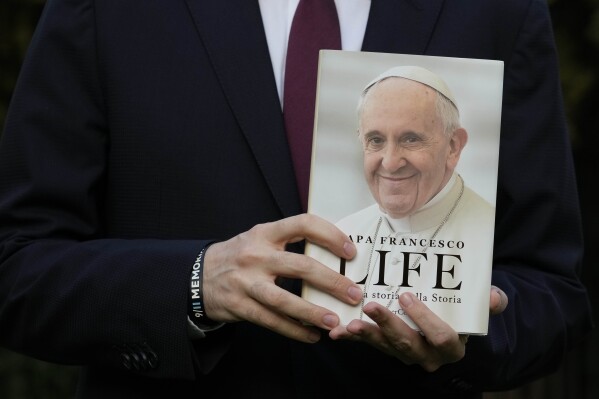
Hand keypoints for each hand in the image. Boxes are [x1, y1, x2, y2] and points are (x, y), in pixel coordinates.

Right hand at [202, 214, 362, 342]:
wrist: (198, 275)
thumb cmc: (240, 256)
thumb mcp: (259, 239)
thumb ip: (288, 242)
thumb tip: (333, 254)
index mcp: (265, 233)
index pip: (303, 224)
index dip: (331, 235)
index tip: (350, 251)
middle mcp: (256, 255)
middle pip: (300, 266)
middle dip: (332, 281)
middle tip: (354, 294)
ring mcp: (246, 282)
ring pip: (284, 300)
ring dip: (313, 312)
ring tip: (334, 321)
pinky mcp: (239, 306)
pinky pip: (271, 321)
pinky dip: (294, 330)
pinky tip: (311, 335)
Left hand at [328, 286, 507, 370]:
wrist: (449, 333)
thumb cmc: (462, 316)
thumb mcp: (478, 310)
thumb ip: (489, 304)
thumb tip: (493, 296)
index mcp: (451, 347)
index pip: (441, 337)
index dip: (424, 318)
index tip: (407, 297)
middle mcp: (428, 355)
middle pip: (407, 342)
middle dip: (387, 325)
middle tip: (371, 306)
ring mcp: (406, 354)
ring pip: (385, 346)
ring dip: (366, 335)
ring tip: (349, 324)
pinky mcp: (388, 348)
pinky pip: (369, 345)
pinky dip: (352, 338)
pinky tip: (337, 331)